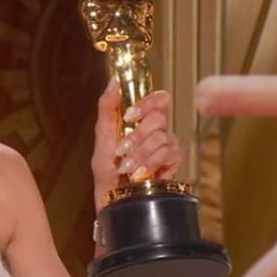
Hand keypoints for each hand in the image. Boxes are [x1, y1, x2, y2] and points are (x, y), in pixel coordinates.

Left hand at [91, 77, 181, 209]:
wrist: (112, 196)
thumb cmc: (106, 167)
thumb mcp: (102, 135)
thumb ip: (107, 107)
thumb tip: (114, 80)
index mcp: (142, 118)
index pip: (158, 98)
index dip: (147, 102)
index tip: (129, 114)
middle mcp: (157, 129)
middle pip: (160, 118)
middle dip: (137, 136)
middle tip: (122, 150)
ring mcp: (167, 145)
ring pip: (162, 138)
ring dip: (139, 154)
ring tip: (126, 168)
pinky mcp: (174, 162)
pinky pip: (169, 154)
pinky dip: (151, 163)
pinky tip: (140, 174)